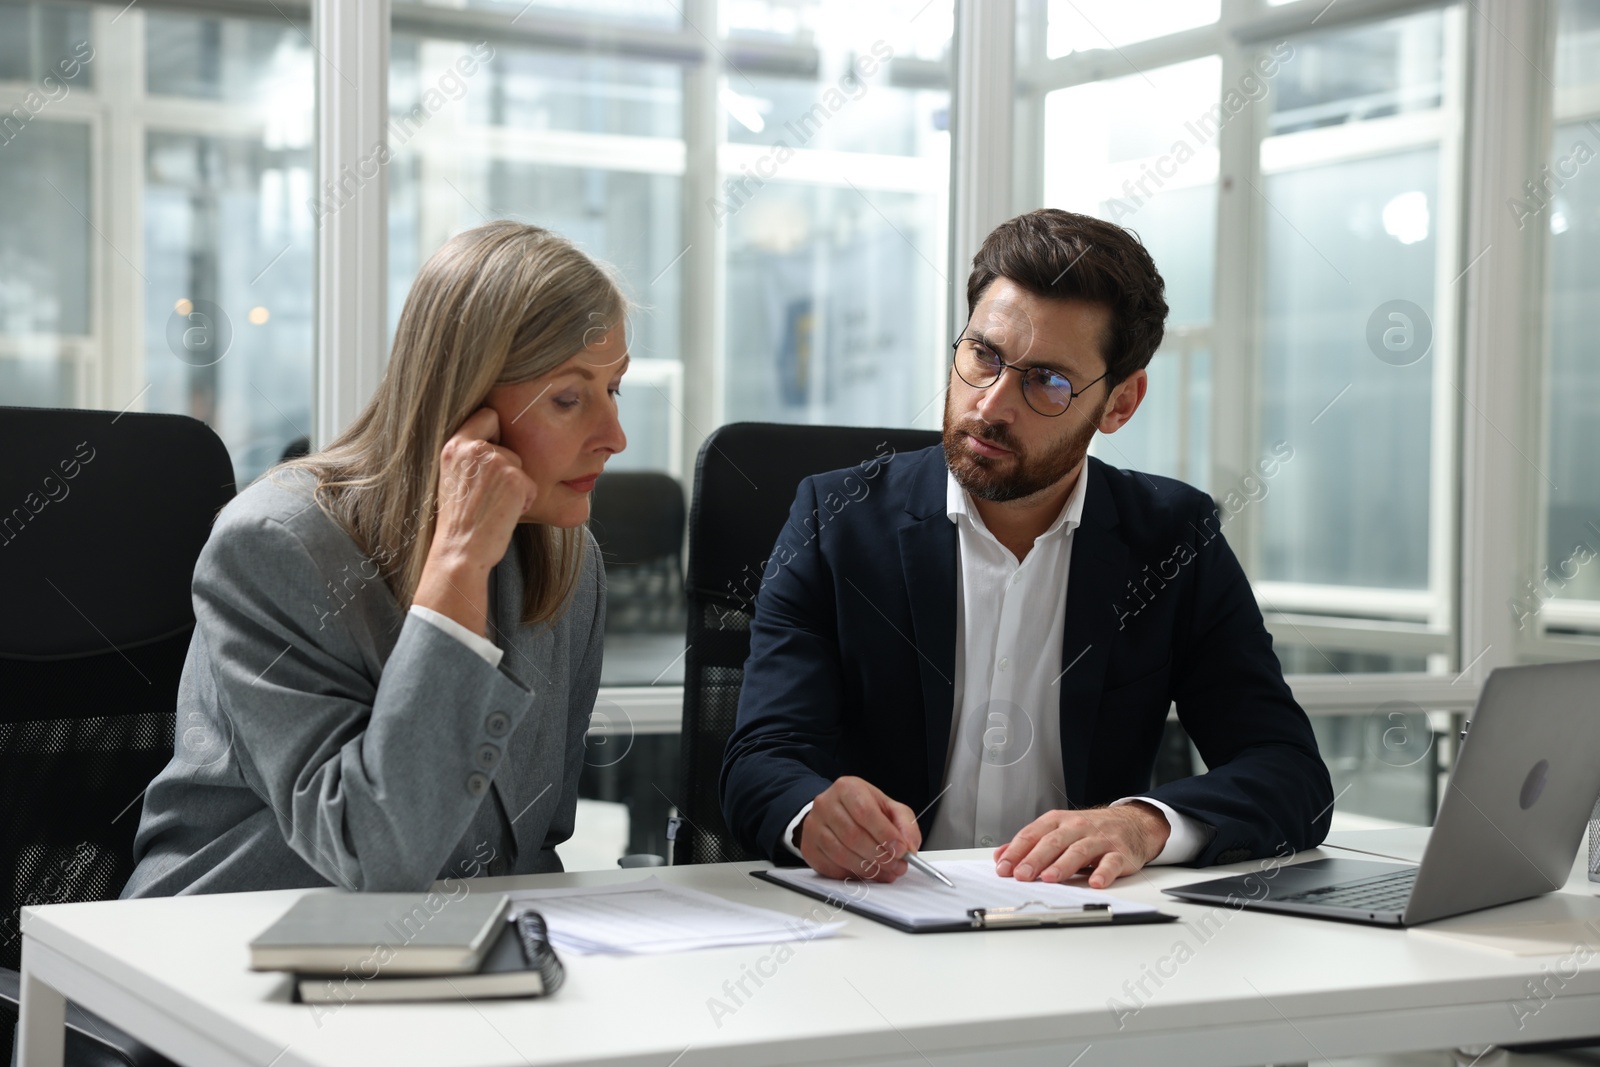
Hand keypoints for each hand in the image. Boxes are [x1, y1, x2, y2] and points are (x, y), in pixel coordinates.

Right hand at [413, 408, 537, 635]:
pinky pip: (531, 485)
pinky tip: (505, 515)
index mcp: (454, 446)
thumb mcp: (455, 479)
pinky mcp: (514, 477)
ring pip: (521, 465)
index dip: (496, 432)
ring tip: (495, 507)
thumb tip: (501, 444)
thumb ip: (472, 458)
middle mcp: (473, 447)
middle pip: (510, 444)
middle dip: (509, 468)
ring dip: (516, 487)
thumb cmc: (460, 522)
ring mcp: (495, 460)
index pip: (487, 415)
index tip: (496, 452)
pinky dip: (524, 502)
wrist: (461, 551)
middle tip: (492, 495)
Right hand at [798, 776, 920, 882]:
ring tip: (885, 872)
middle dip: (879, 856)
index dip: (885, 834)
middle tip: (897, 866)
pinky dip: (852, 874)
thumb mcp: (887, 807)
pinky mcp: (809, 847)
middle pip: (853, 835)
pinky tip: (866, 873)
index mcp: (847, 788)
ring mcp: (813, 826)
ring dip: (868, 868)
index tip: (901, 850)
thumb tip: (910, 847)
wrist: (834, 811)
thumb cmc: (862, 808)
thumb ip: (904, 824)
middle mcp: (826, 804)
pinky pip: (830, 867)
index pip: (865, 812)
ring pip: (841, 854)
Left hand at [992, 803, 1169, 888]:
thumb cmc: (1090, 830)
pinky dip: (1103, 873)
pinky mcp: (1120, 853)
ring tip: (1049, 878)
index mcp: (1059, 821)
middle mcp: (1078, 827)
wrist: (1133, 823)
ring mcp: (1099, 839)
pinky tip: (1095, 883)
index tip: (1004, 868)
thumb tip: (1002, 855)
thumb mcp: (1058, 829)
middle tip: (1021, 875)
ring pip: (1079, 851)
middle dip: (1035, 859)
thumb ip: (1030, 843)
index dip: (1016, 851)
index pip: (1033, 834)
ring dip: (1062, 865)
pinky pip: (1111, 863)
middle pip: (1053, 842)